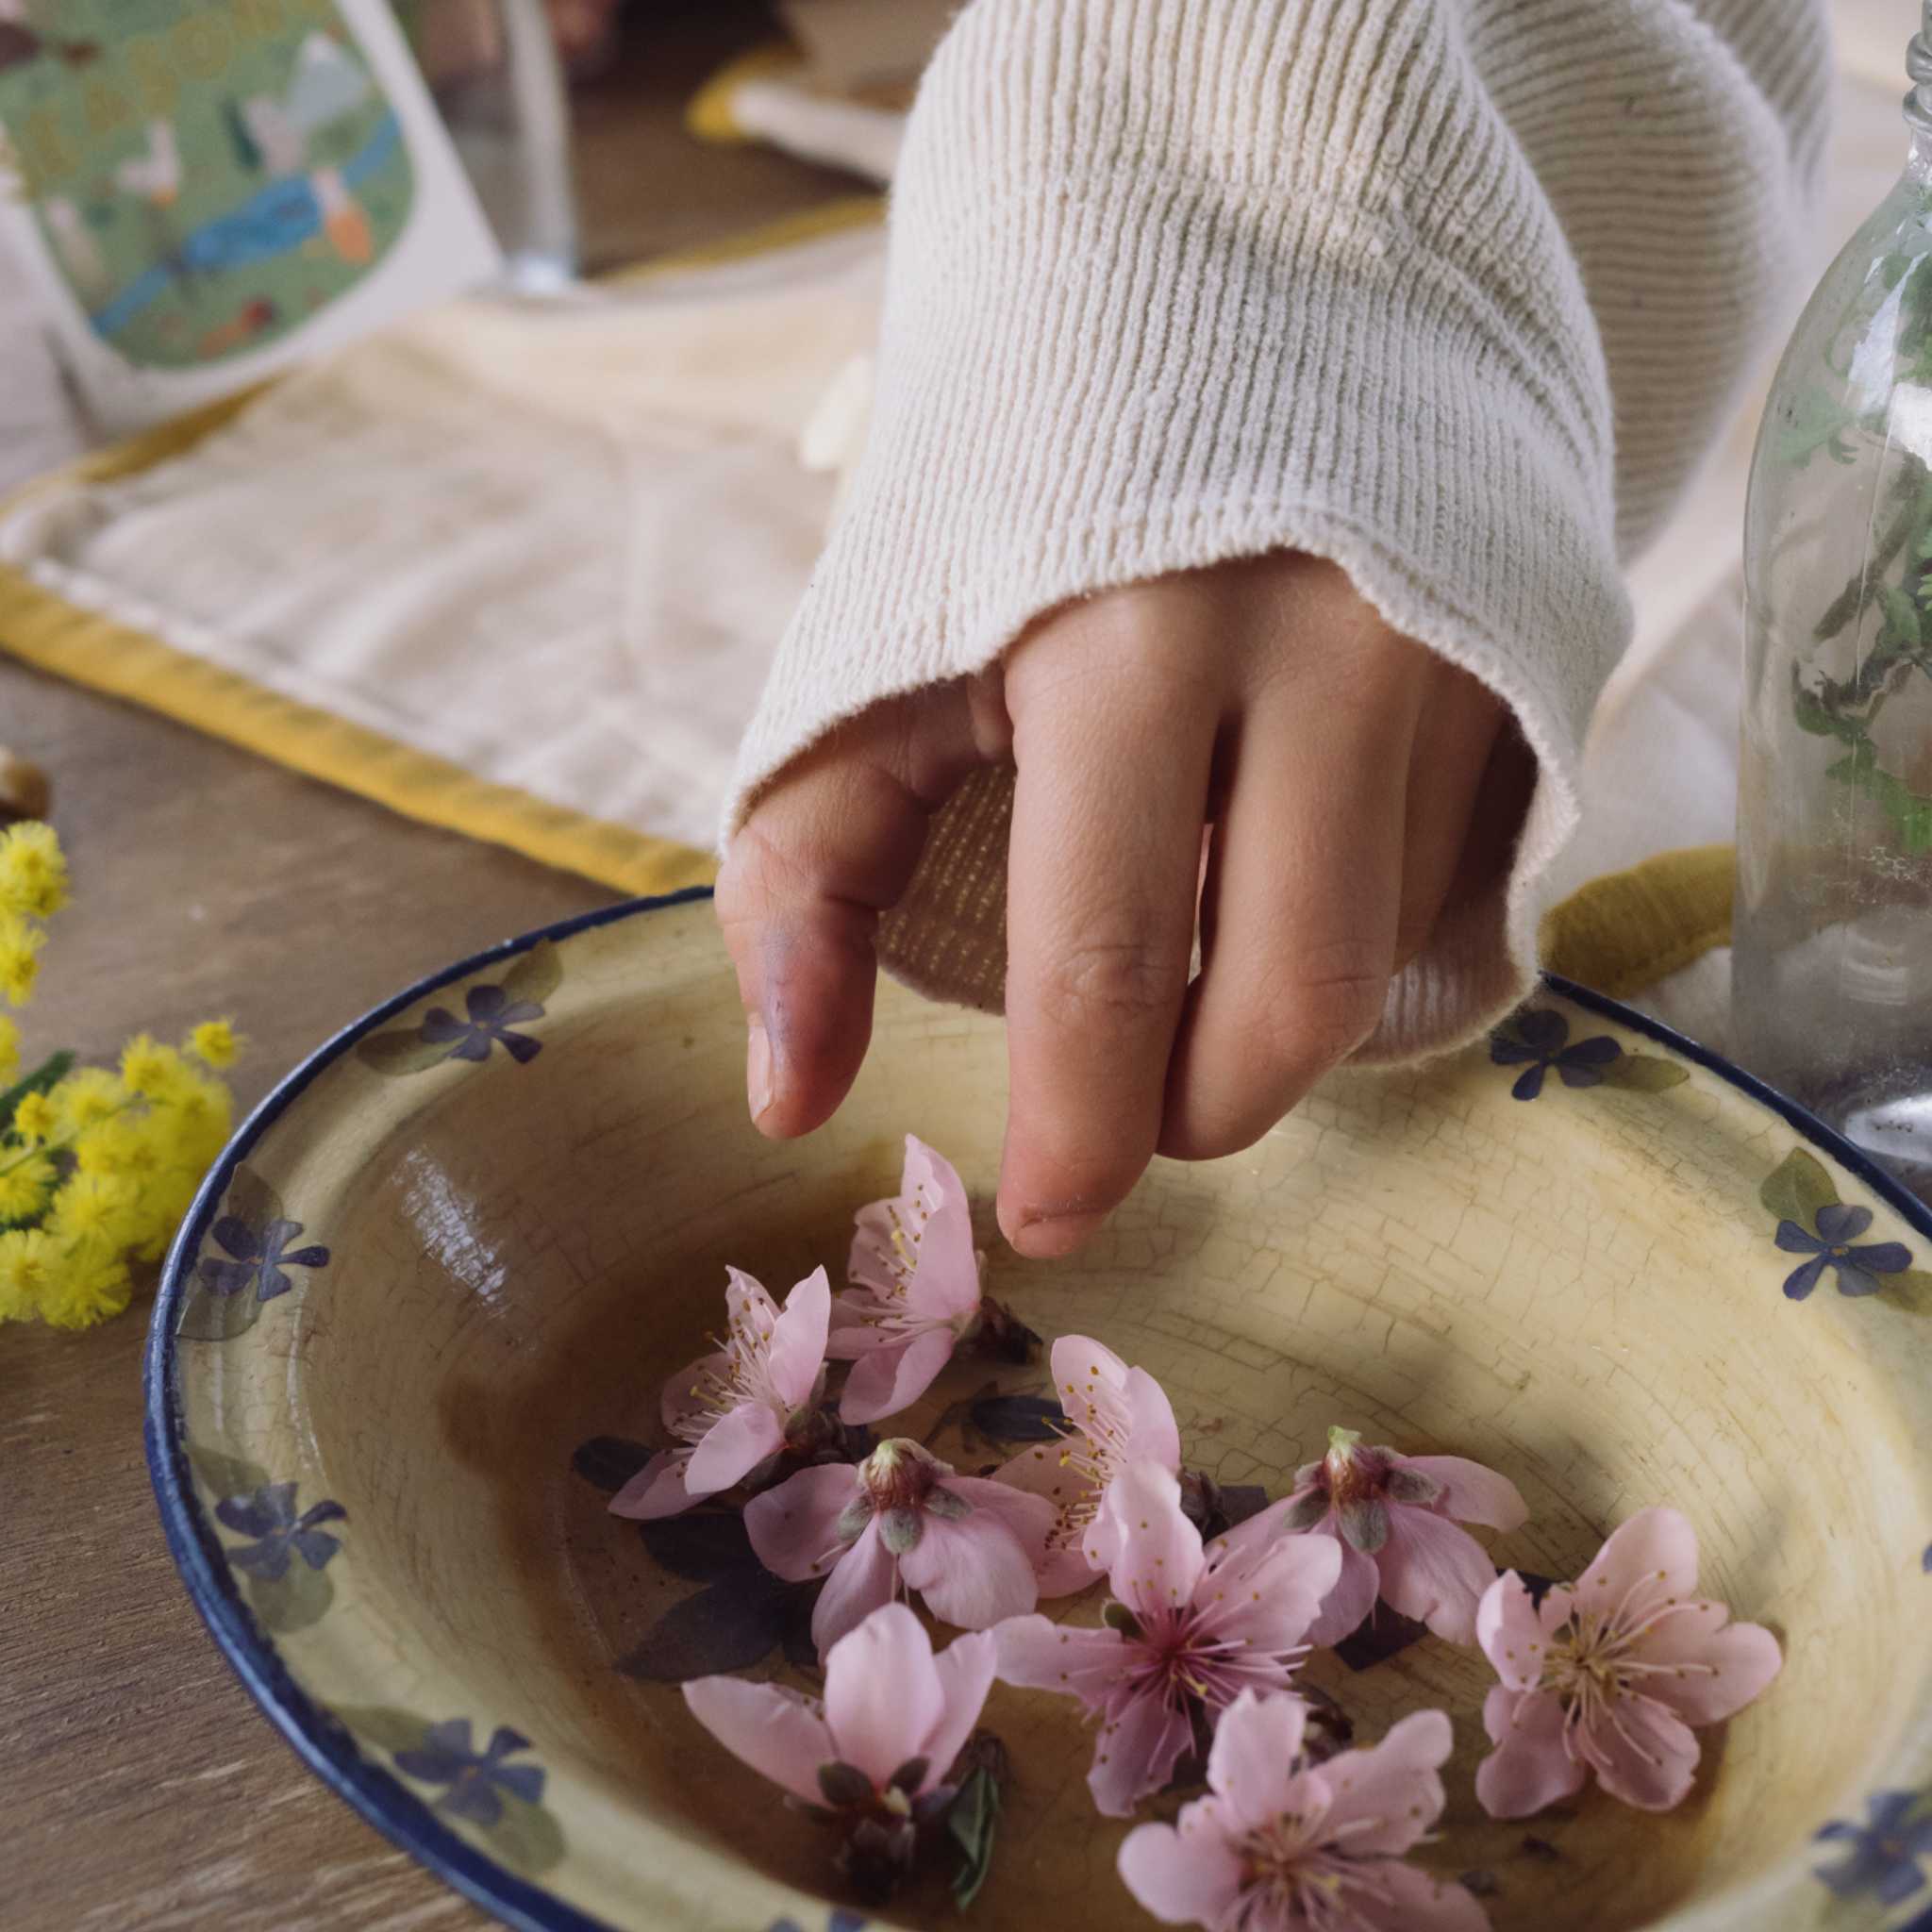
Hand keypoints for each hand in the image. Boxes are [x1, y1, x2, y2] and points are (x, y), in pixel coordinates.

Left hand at [717, 551, 1525, 1258]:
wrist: (1219, 273)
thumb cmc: (1013, 496)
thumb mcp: (869, 665)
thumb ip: (806, 878)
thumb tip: (788, 1103)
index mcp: (1125, 639)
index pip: (1107, 956)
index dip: (1079, 1127)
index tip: (1046, 1213)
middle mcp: (1322, 646)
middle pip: (1292, 997)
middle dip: (1197, 1110)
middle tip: (1124, 1125)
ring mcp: (1451, 652)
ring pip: (1377, 948)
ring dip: (1270, 1017)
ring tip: (1181, 973)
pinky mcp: (1529, 657)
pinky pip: (1447, 871)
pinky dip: (1347, 925)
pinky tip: (1273, 878)